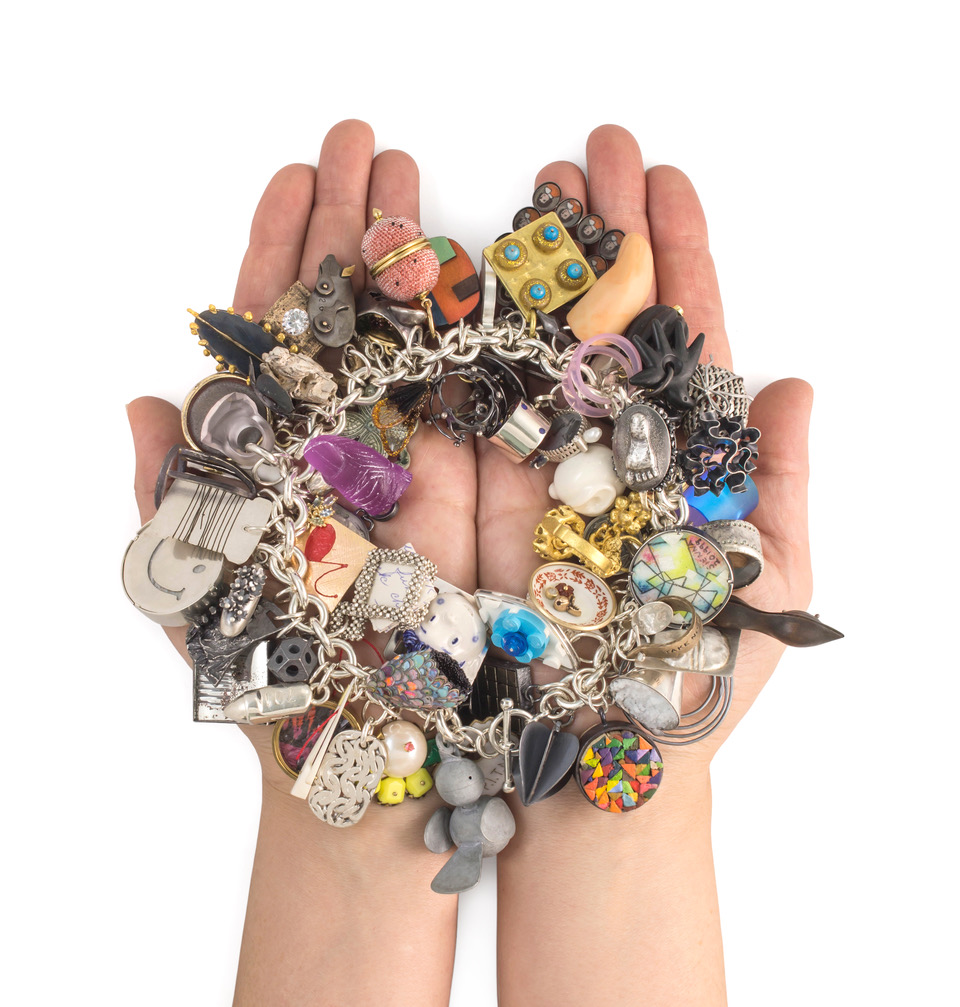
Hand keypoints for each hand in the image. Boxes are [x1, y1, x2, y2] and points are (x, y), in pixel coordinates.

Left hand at [128, 119, 478, 787]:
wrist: (387, 767)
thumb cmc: (287, 697)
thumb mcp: (205, 599)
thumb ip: (173, 501)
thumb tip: (138, 403)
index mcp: (290, 454)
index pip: (286, 331)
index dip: (288, 250)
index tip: (301, 173)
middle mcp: (363, 446)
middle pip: (361, 317)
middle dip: (362, 225)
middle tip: (371, 141)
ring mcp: (436, 462)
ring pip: (436, 343)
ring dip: (437, 258)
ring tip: (441, 180)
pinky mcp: (502, 494)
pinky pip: (508, 401)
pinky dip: (513, 331)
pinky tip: (515, 263)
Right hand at [476, 124, 813, 763]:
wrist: (591, 771)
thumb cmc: (692, 689)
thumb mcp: (763, 582)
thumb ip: (777, 482)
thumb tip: (794, 383)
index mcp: (671, 454)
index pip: (674, 333)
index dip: (672, 252)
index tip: (662, 178)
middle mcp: (594, 450)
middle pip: (593, 321)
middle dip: (591, 236)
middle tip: (587, 155)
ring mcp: (522, 468)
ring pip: (521, 346)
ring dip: (518, 266)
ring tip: (526, 189)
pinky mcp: (455, 501)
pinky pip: (449, 408)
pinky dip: (445, 339)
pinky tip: (444, 266)